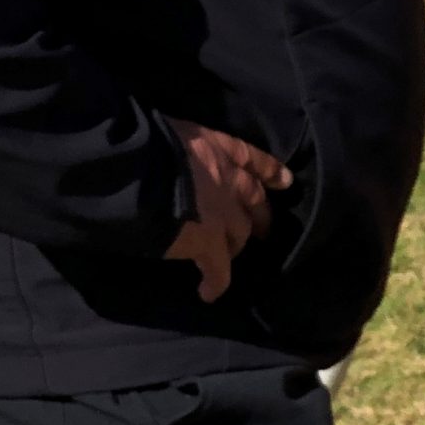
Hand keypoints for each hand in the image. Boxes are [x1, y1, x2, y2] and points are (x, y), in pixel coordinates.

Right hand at [163, 117, 292, 303]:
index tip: (284, 181)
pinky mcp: (210, 243)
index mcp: (217, 148)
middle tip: (261, 228)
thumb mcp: (169, 132)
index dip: (270, 171)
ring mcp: (224, 214)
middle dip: (259, 215)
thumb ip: (178, 145)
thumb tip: (164, 154)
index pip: (251, 158)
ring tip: (228, 256)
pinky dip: (215, 282)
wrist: (139, 170)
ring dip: (235, 245)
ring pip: (240, 235)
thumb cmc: (145, 141)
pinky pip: (218, 269)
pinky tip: (209, 293)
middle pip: (254, 201)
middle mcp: (229, 181)